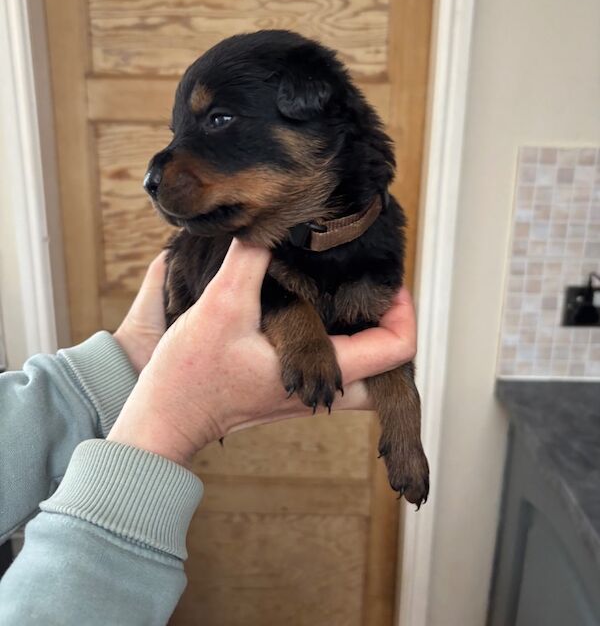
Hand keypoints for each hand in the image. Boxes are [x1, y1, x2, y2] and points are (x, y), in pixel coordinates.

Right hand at [108, 239, 416, 467]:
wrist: (163, 418)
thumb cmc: (192, 374)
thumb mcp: (221, 305)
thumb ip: (249, 260)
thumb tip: (270, 222)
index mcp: (317, 373)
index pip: (395, 351)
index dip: (402, 311)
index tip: (388, 283)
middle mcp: (319, 391)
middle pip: (387, 370)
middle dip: (390, 327)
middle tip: (376, 293)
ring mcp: (303, 394)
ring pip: (360, 371)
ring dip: (364, 333)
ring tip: (347, 294)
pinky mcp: (285, 390)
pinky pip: (332, 369)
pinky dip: (337, 340)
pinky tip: (313, 310)